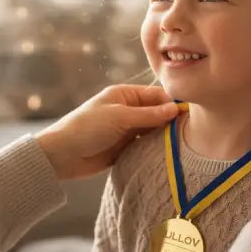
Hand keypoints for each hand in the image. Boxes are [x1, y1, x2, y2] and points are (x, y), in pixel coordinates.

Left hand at [35, 85, 178, 181]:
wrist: (62, 156)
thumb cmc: (87, 128)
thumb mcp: (119, 117)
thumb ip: (148, 115)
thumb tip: (175, 109)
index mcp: (124, 95)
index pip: (155, 95)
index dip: (171, 103)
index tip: (187, 114)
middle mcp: (127, 110)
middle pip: (156, 113)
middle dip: (169, 121)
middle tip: (188, 131)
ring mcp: (126, 130)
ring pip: (152, 131)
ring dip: (162, 136)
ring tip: (180, 144)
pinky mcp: (124, 148)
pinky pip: (144, 146)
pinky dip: (154, 149)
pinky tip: (166, 153)